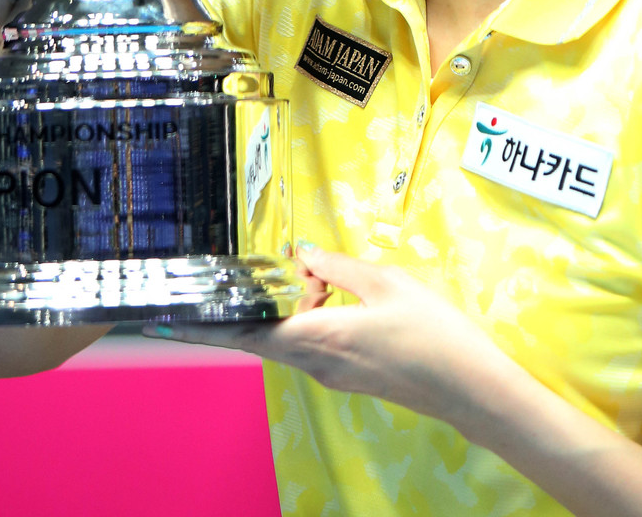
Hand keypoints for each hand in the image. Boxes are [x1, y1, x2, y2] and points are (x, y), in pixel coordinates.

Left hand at [144, 248, 493, 421]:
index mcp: (319, 338)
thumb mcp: (386, 283)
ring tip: (324, 278)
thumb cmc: (431, 333)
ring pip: (290, 336)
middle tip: (288, 269)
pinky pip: (312, 343)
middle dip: (265, 298)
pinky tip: (338, 296)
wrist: (469, 387)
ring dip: (294, 305)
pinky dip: (313, 317)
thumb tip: (303, 254)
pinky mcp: (347, 376)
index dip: (209, 325)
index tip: (172, 318)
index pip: (248, 333)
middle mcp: (316, 363)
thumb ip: (338, 267)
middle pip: (266, 333)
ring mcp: (332, 375)